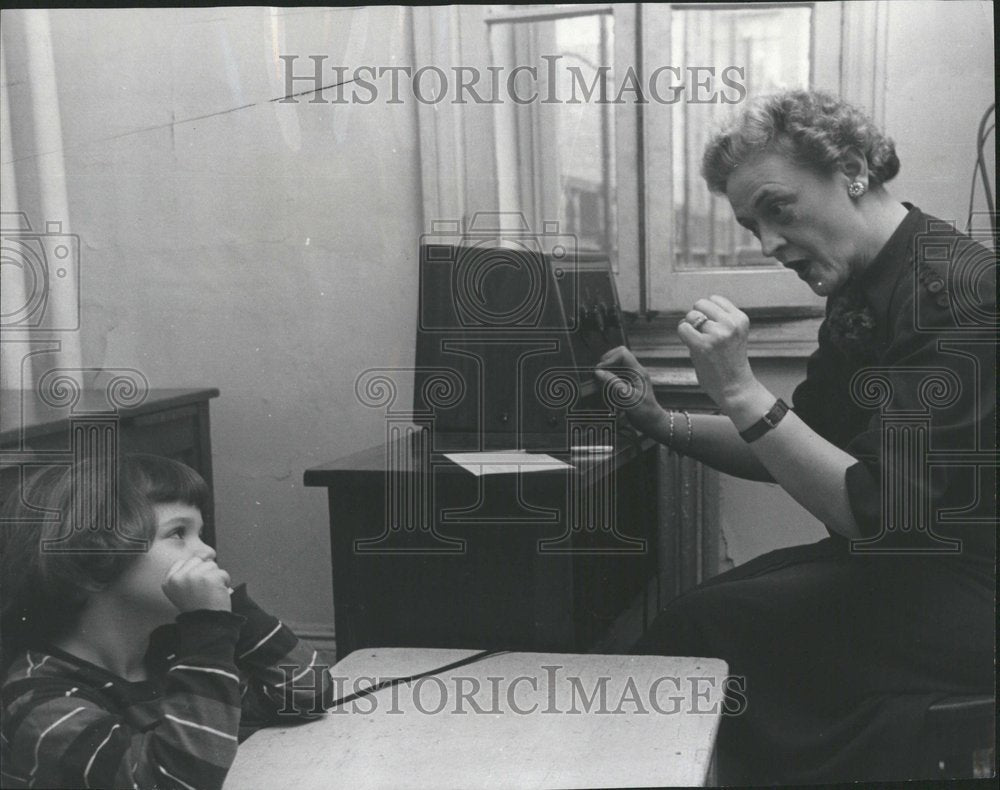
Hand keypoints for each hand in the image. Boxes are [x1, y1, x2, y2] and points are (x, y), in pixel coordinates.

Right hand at [163, 557, 231, 612]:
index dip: (194, 571)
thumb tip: (205, 554)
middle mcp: (179, 577)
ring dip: (216, 578)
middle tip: (203, 590)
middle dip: (205, 572)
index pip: (183, 561)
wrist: (207, 624)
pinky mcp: (209, 577)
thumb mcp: (183, 590)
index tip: (195, 586)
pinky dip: (225, 582)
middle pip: (198, 560)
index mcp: (169, 581)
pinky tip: (217, 594)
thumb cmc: (198, 608)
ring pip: (211, 565)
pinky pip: (223, 573)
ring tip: (210, 593)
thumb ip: (187, 572)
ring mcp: (193, 576)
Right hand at [594, 345, 666, 436]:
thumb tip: (599, 372)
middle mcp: (636, 372)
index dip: (609, 359)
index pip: (622, 353)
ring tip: (604, 385)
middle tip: (600, 377)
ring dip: (607, 373)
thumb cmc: (644, 412)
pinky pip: (616, 376)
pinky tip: (608, 391)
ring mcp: (633, 377)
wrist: (653, 422)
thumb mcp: (627, 398)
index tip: (600, 371)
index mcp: (638, 372)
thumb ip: (613, 384)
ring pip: (616, 366)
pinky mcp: (629, 383)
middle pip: (618, 357)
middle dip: (607, 365)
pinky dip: (610, 381)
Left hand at [677, 295, 757, 410]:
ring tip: (700, 342)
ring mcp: (717, 334)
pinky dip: (683, 335)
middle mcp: (731, 324)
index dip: (708, 312)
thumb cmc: (730, 362)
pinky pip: (682, 328)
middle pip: (700, 304)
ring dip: (690, 327)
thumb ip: (718, 320)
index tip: (712, 327)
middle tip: (703, 335)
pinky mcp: (703, 346)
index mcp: (740, 319)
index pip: (715, 299)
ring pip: (690, 315)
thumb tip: (692, 311)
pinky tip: (692, 345)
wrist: (735, 388)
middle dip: (697, 317)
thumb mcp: (733, 334)